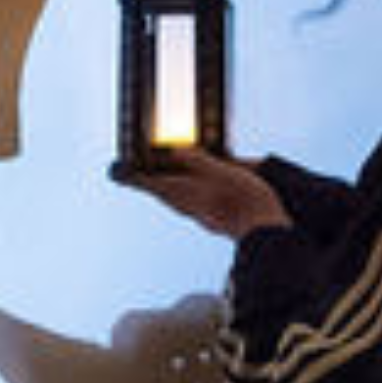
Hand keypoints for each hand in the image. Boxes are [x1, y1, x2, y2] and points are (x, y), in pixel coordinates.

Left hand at [123, 150, 291, 239]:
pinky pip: (192, 202)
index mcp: (179, 192)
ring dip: (169, 185)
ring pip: (175, 198)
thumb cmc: (242, 201)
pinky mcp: (212, 218)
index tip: (115, 170)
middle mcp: (184, 205)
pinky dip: (189, 191)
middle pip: (158, 191)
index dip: (129, 176)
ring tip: (167, 173)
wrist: (266, 232)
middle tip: (138, 170)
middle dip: (148, 179)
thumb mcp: (219, 170)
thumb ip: (196, 160)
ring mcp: (198, 214)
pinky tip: (199, 185)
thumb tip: (176, 150)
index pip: (144, 183)